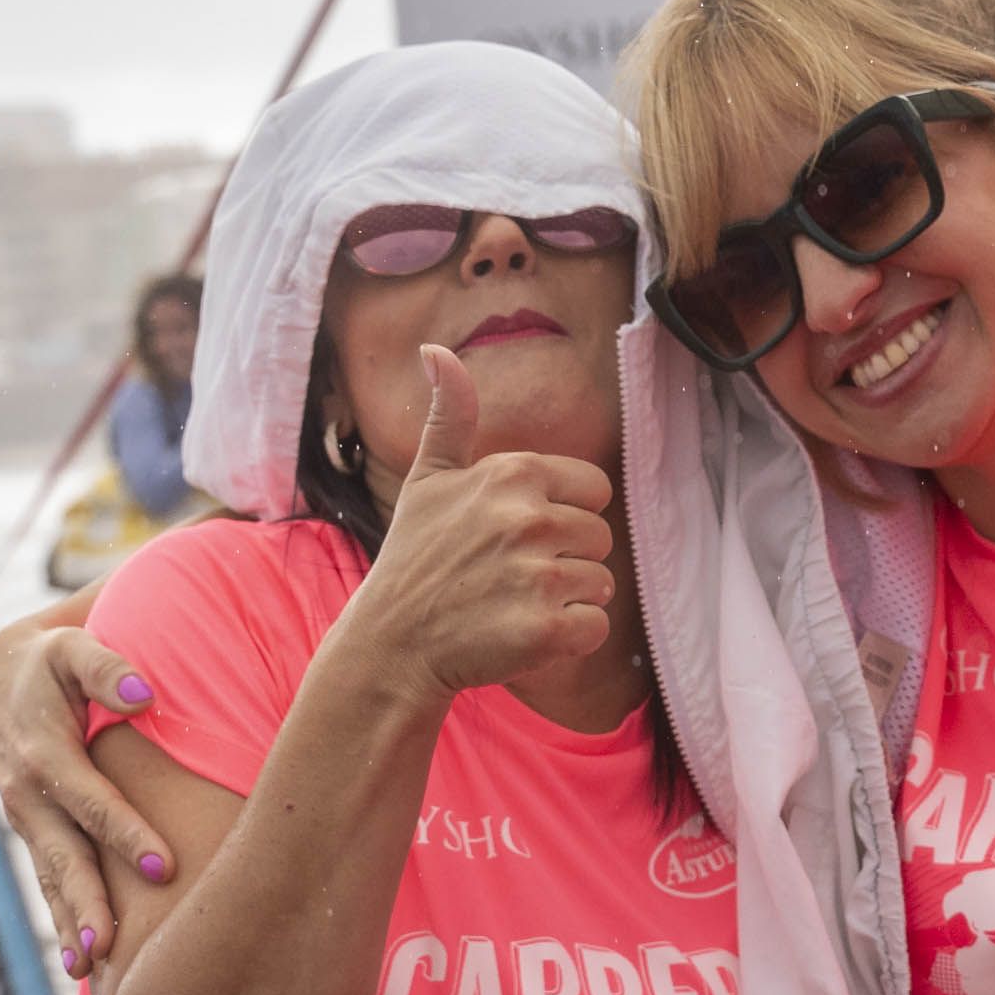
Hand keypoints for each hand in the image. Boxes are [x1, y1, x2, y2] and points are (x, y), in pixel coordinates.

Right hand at [0, 613, 166, 974]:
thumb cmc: (51, 662)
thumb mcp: (73, 648)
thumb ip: (107, 667)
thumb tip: (144, 693)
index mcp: (44, 754)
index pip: (91, 800)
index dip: (126, 833)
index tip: (164, 866)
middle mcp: (27, 795)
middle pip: (64, 855)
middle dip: (88, 901)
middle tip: (111, 946)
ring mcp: (26, 818)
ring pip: (51, 878)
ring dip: (69, 923)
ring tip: (88, 969)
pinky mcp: (32, 831)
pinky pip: (47, 880)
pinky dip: (61, 919)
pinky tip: (80, 962)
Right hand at [340, 344, 617, 701]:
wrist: (392, 644)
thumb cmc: (414, 560)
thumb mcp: (428, 479)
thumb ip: (449, 416)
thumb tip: (436, 350)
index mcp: (512, 474)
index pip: (593, 489)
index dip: (564, 514)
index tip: (521, 536)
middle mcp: (528, 519)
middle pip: (600, 537)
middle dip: (568, 559)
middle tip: (513, 577)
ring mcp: (538, 576)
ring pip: (602, 582)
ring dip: (569, 600)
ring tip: (516, 604)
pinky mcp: (546, 630)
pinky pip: (596, 627)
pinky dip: (570, 638)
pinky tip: (526, 635)